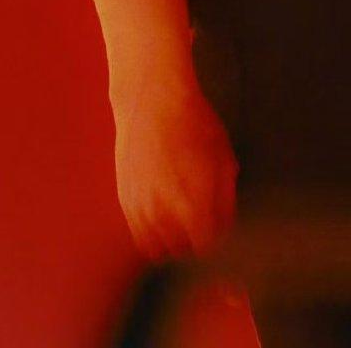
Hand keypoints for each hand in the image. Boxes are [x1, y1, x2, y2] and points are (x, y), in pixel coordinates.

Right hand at [112, 67, 237, 262]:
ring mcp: (141, 210)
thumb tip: (224, 222)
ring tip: (181, 219)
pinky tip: (161, 212)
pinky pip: (139, 234)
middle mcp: (165, 216)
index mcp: (194, 208)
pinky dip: (151, 231)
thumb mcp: (223, 157)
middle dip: (194, 239)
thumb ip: (226, 197)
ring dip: (171, 240)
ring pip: (158, 249)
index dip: (216, 236)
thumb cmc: (195, 123)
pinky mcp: (125, 201)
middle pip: (183, 251)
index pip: (207, 247)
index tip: (218, 224)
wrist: (152, 99)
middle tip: (201, 219)